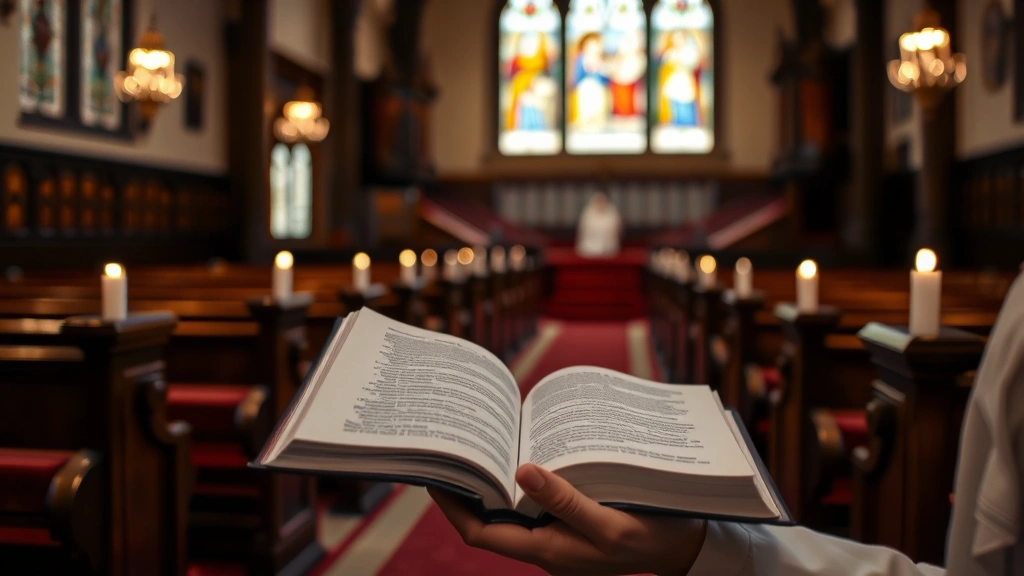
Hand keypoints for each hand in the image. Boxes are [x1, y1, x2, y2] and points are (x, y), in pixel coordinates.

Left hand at [428, 463, 707, 575]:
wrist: (685, 549)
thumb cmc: (650, 539)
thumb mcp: (609, 523)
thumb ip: (564, 500)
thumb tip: (521, 470)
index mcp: (546, 550)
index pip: (480, 533)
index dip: (453, 507)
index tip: (435, 473)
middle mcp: (545, 544)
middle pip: (490, 519)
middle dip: (470, 488)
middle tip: (456, 448)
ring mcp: (558, 534)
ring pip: (512, 508)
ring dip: (495, 479)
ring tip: (482, 444)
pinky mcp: (572, 521)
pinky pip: (537, 501)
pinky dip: (524, 477)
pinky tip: (524, 450)